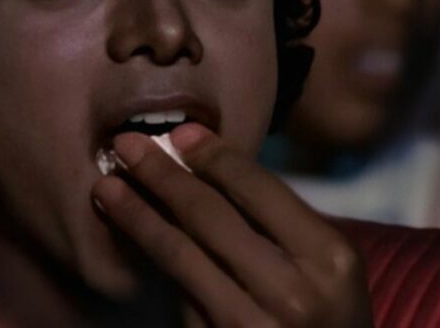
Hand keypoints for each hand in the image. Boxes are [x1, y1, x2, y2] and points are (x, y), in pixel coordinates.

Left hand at [92, 124, 372, 327]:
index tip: (180, 132)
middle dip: (162, 175)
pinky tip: (133, 236)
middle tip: (126, 146)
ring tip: (107, 190)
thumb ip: (281, 223)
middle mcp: (290, 292)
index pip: (258, 190)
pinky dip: (155, 261)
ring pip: (181, 256)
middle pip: (210, 217)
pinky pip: (179, 295)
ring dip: (138, 217)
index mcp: (327, 257)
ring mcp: (249, 325)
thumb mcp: (330, 267)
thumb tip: (207, 167)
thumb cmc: (332, 318)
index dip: (214, 156)